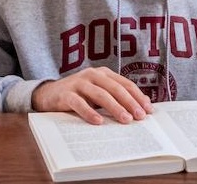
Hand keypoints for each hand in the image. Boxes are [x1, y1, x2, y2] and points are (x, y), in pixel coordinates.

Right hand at [33, 67, 153, 124]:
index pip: (125, 84)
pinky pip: (79, 103)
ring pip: (100, 95)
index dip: (138, 96)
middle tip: (140, 116)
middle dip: (130, 103)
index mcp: (103, 73)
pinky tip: (98, 121)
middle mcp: (92, 75)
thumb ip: (114, 97)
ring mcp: (78, 83)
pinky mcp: (66, 94)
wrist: (48, 94)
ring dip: (115, 108)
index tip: (148, 110)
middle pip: (115, 88)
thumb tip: (138, 109)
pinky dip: (89, 112)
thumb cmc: (78, 95)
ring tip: (125, 120)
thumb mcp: (98, 93)